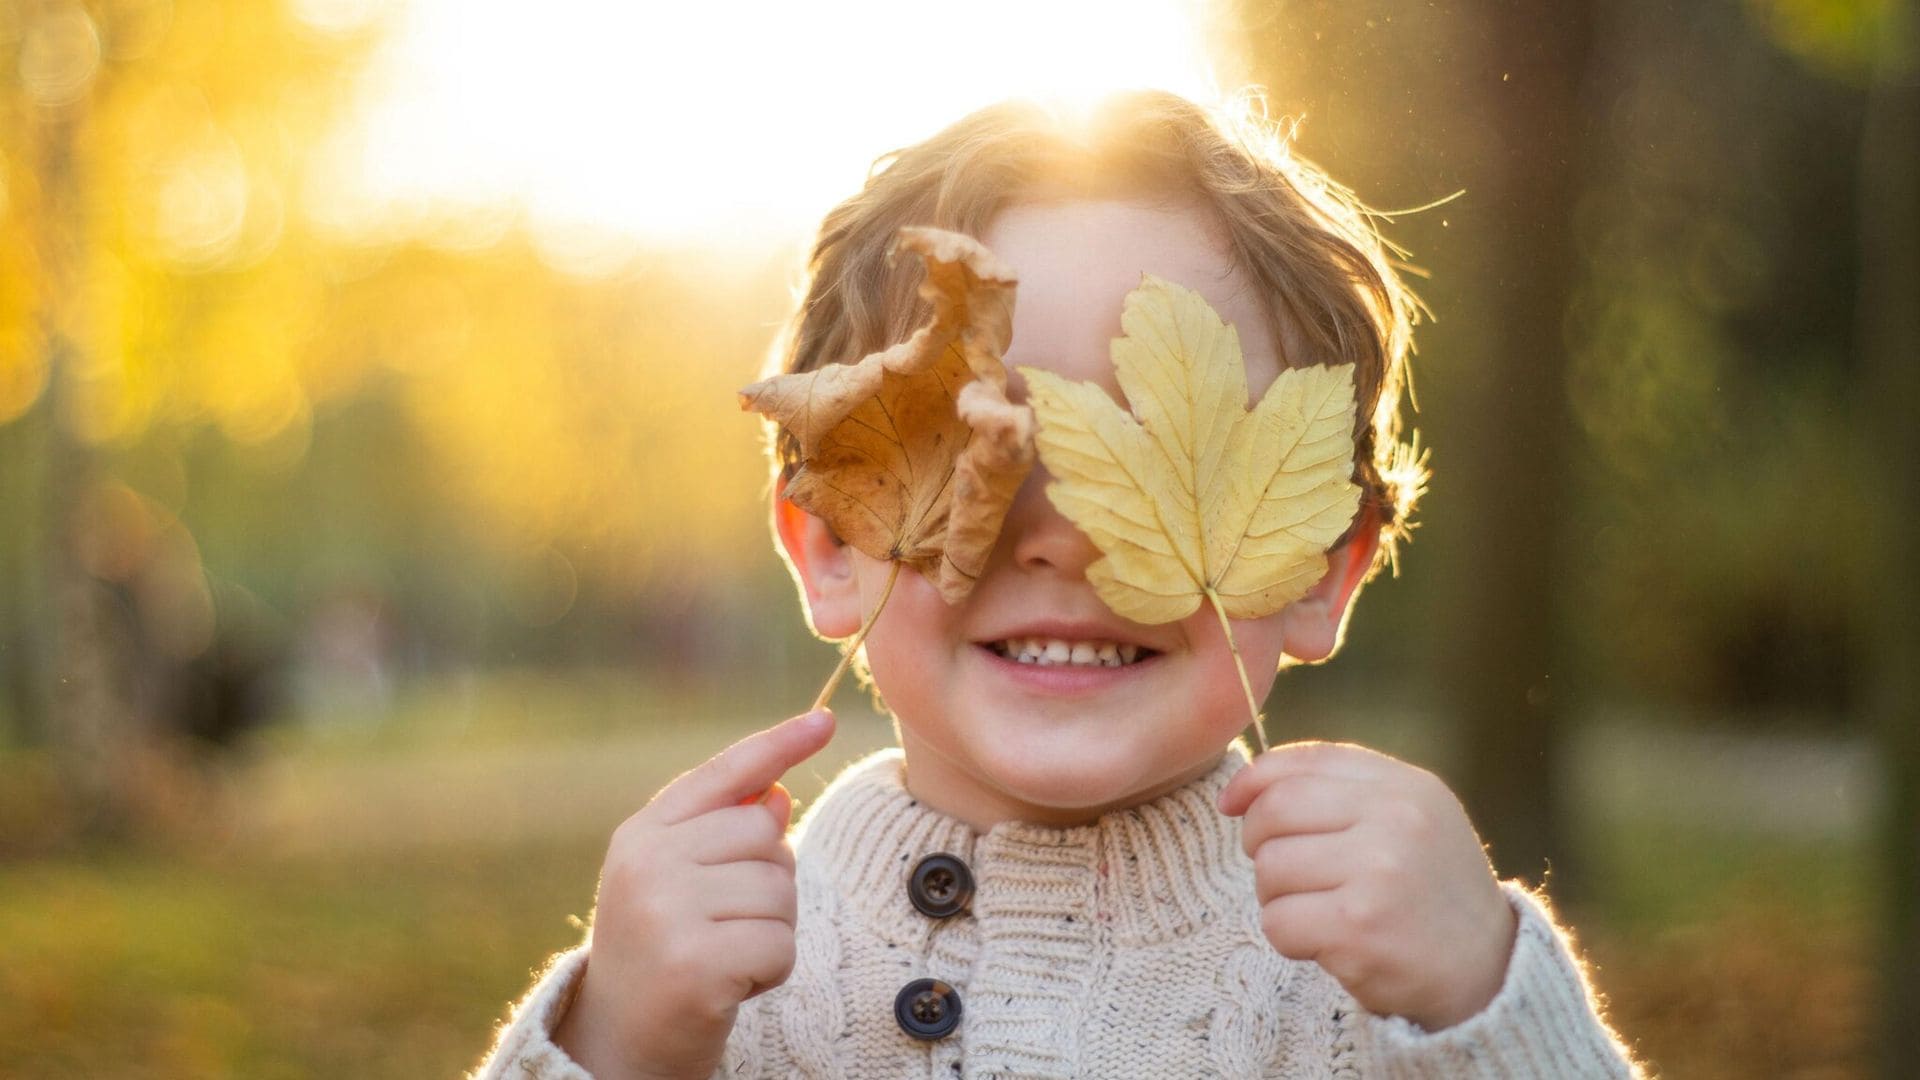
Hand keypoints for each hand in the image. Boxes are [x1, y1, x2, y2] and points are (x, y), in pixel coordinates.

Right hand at [553, 709, 835, 1079]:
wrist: (616, 1044)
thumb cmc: (660, 953)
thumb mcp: (677, 882)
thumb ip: (721, 833)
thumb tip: (779, 793)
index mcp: (642, 835)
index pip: (723, 775)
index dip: (778, 745)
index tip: (823, 720)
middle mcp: (647, 864)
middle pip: (766, 834)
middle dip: (769, 881)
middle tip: (724, 923)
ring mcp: (666, 913)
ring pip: (780, 891)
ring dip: (771, 931)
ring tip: (725, 954)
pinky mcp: (694, 965)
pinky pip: (780, 944)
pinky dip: (771, 971)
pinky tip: (731, 986)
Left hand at [1216, 741, 1517, 1030]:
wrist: (1488, 974)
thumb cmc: (1431, 892)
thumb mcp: (1409, 819)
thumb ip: (1339, 791)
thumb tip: (1240, 791)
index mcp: (1406, 786)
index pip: (1302, 762)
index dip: (1254, 782)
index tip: (1233, 805)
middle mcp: (1396, 820)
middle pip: (1274, 811)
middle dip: (1261, 844)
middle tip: (1286, 874)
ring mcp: (1378, 872)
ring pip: (1270, 869)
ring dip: (1278, 899)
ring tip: (1320, 911)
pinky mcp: (1358, 928)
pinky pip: (1278, 921)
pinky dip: (1290, 938)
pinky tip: (1328, 944)